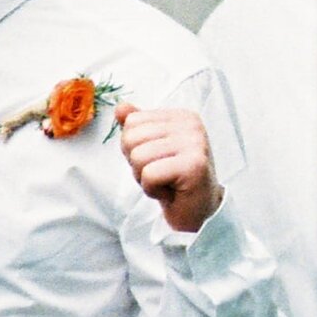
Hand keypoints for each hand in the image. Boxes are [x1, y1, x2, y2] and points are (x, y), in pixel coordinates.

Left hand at [115, 102, 222, 234]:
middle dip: (136, 162)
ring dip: (144, 177)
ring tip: (166, 181)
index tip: (157, 159)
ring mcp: (196, 144)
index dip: (134, 147)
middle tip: (160, 173)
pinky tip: (171, 191)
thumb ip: (137, 126)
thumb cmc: (172, 178)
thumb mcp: (150, 148)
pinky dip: (152, 189)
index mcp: (182, 116)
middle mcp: (192, 125)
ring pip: (138, 156)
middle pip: (131, 137)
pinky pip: (149, 174)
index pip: (132, 121)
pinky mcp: (194, 165)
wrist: (196, 209)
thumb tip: (120, 106)